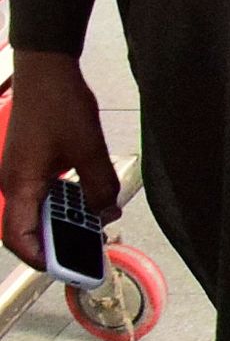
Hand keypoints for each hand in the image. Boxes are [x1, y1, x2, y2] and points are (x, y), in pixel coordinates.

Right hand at [3, 49, 119, 270]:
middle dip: (53, 245)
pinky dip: (60, 206)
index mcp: (20, 185)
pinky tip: (85, 206)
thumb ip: (99, 186)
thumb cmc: (60, 105)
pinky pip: (40, 195)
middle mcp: (13, 183)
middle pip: (25, 229)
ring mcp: (18, 173)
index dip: (39, 258)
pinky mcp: (27, 164)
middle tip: (85, 255)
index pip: (19, 237)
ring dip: (59, 225)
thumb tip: (106, 214)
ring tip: (89, 234)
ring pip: (34, 212)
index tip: (65, 269)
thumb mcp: (90, 149)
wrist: (45, 70)